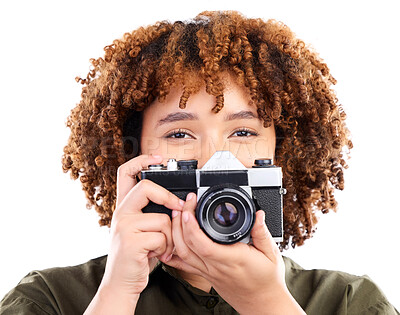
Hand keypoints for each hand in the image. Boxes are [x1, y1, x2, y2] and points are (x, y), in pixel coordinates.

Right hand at [98, 154, 184, 298]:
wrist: (121, 282)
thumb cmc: (136, 255)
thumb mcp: (140, 230)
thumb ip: (152, 213)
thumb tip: (179, 203)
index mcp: (124, 207)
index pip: (126, 173)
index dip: (142, 160)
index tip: (158, 157)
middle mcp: (121, 213)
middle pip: (146, 187)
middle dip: (167, 197)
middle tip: (176, 207)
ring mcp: (124, 226)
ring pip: (162, 218)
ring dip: (170, 236)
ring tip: (162, 246)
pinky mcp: (131, 242)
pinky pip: (162, 237)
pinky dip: (166, 248)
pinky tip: (157, 254)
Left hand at [166, 192, 304, 313]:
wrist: (262, 303)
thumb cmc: (267, 279)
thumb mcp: (271, 253)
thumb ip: (262, 232)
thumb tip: (258, 214)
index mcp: (233, 259)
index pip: (205, 245)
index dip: (192, 228)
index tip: (189, 210)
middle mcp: (217, 267)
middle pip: (188, 246)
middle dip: (180, 223)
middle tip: (182, 205)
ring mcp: (208, 272)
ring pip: (183, 254)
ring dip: (176, 234)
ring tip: (177, 216)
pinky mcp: (205, 275)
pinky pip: (184, 264)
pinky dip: (173, 252)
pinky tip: (169, 242)